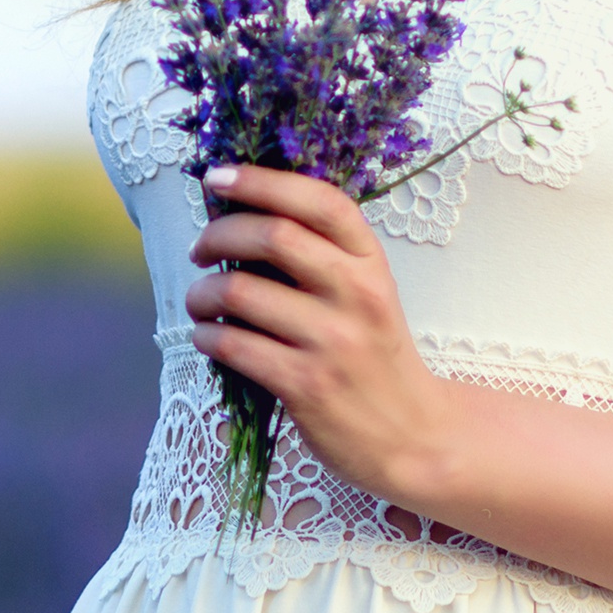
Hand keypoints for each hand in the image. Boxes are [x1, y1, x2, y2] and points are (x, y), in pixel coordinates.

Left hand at [182, 164, 455, 500]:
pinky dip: (206, 336)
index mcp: (371, 262)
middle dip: (217, 234)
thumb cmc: (373, 356)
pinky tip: (208, 338)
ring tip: (200, 303)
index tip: (217, 176)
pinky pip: (234, 345)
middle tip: (199, 250)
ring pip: (240, 291)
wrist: (413, 436)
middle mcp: (357, 294)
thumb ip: (319, 256)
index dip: (261, 179)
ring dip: (201, 293)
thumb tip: (240, 216)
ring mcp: (333, 341)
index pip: (319, 200)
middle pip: (273, 235)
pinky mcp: (307, 386)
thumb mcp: (365, 295)